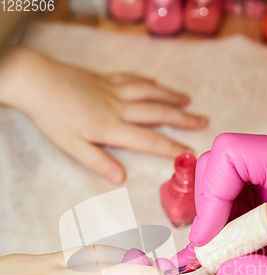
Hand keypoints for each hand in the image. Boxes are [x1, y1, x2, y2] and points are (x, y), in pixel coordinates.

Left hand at [0, 47, 206, 182]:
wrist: (36, 81)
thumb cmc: (52, 117)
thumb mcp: (72, 146)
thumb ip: (98, 161)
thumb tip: (121, 178)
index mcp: (112, 127)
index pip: (149, 140)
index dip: (172, 147)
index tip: (191, 153)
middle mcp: (119, 107)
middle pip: (157, 113)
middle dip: (183, 119)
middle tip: (204, 122)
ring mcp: (113, 90)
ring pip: (149, 92)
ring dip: (171, 96)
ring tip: (189, 101)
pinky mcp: (105, 79)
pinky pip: (132, 78)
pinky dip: (148, 82)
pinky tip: (156, 83)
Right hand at [185, 128, 266, 274]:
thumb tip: (224, 268)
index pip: (230, 155)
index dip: (210, 195)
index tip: (209, 237)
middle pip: (221, 163)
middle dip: (210, 208)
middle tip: (216, 246)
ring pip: (225, 178)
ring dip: (219, 216)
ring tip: (233, 250)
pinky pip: (240, 190)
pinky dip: (232, 218)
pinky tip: (246, 244)